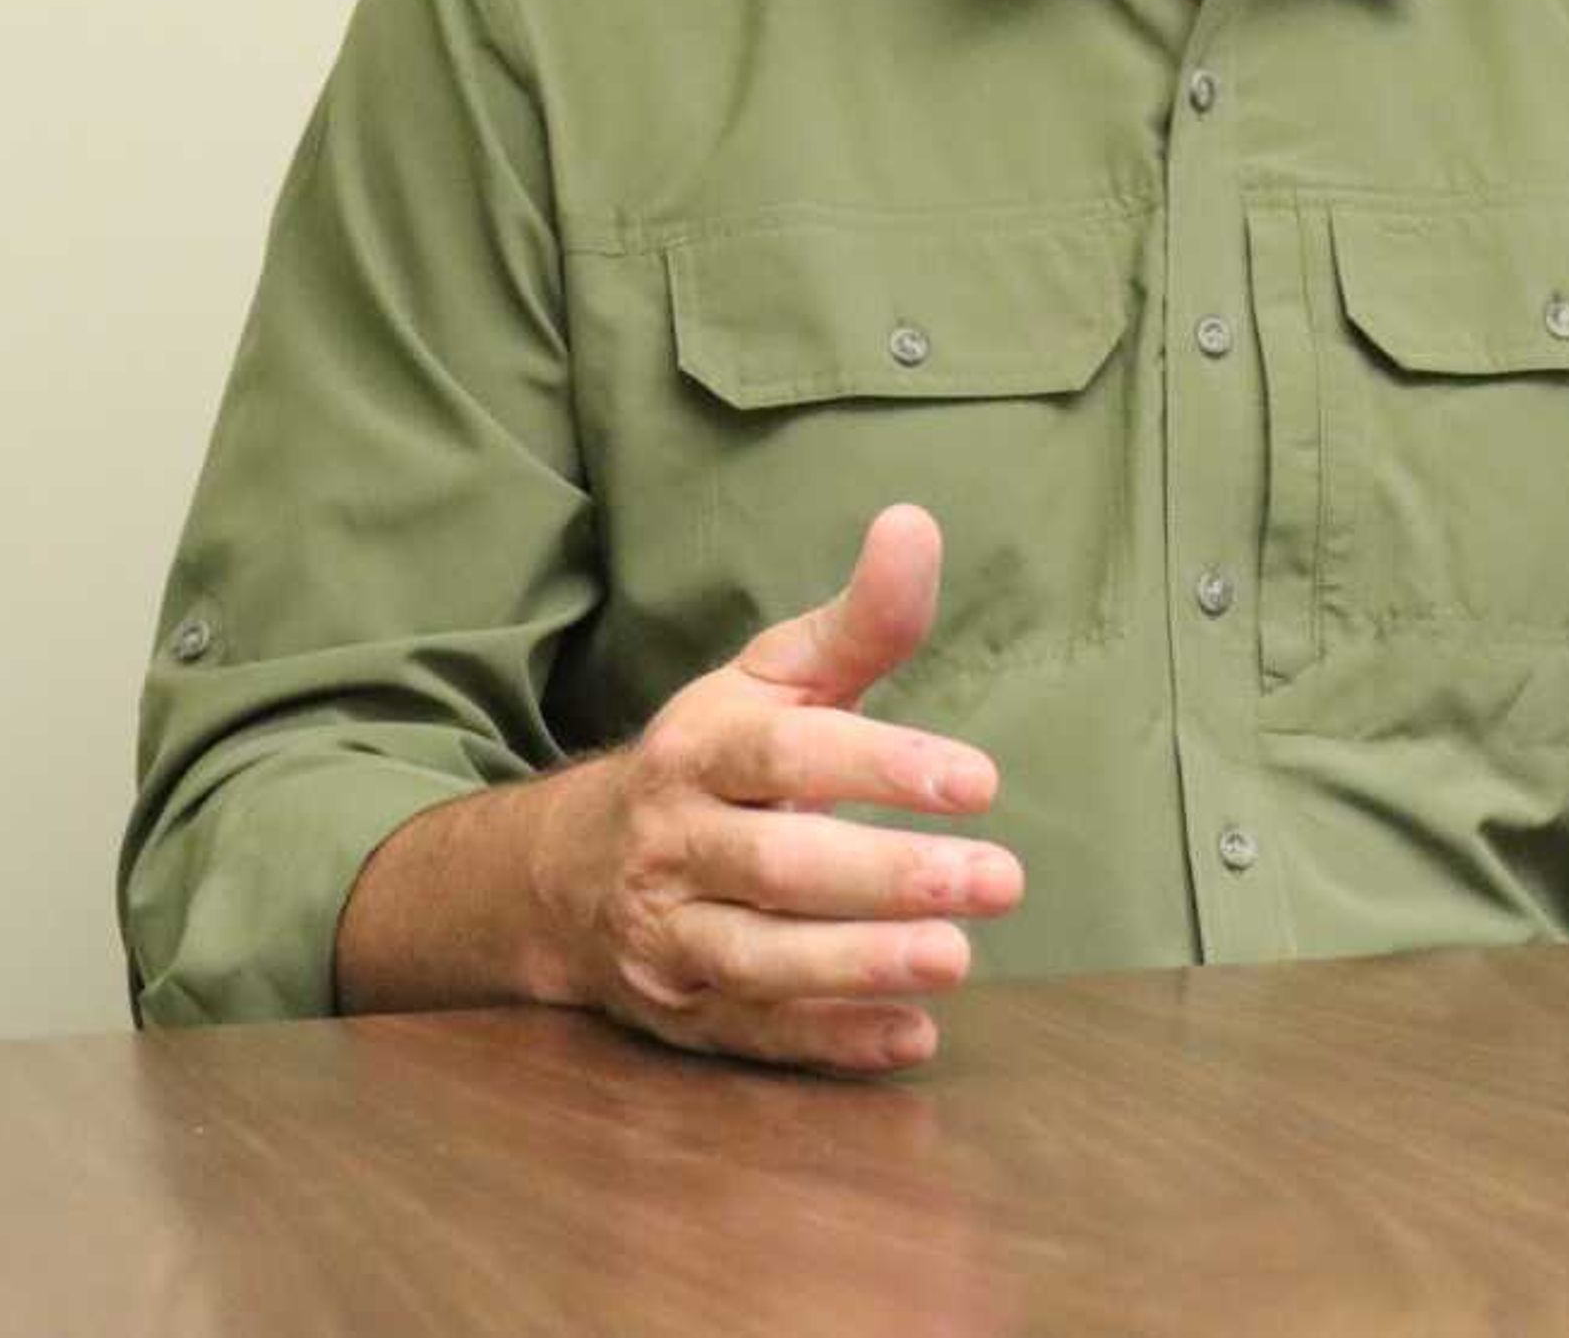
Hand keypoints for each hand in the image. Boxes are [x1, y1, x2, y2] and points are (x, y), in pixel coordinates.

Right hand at [531, 503, 1022, 1071]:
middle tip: (1000, 879)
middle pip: (779, 866)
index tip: (977, 780)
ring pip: (759, 961)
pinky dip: (830, 1044)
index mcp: (701, 751)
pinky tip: (910, 1038)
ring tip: (957, 960)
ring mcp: (671, 939)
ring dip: (859, 966)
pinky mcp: (684, 1017)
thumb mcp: (772, 679)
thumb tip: (916, 524)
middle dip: (889, 877)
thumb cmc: (713, 761)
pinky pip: (756, 1038)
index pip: (786, 755)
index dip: (879, 767)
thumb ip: (858, 621)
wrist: (569, 872)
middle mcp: (675, 846)